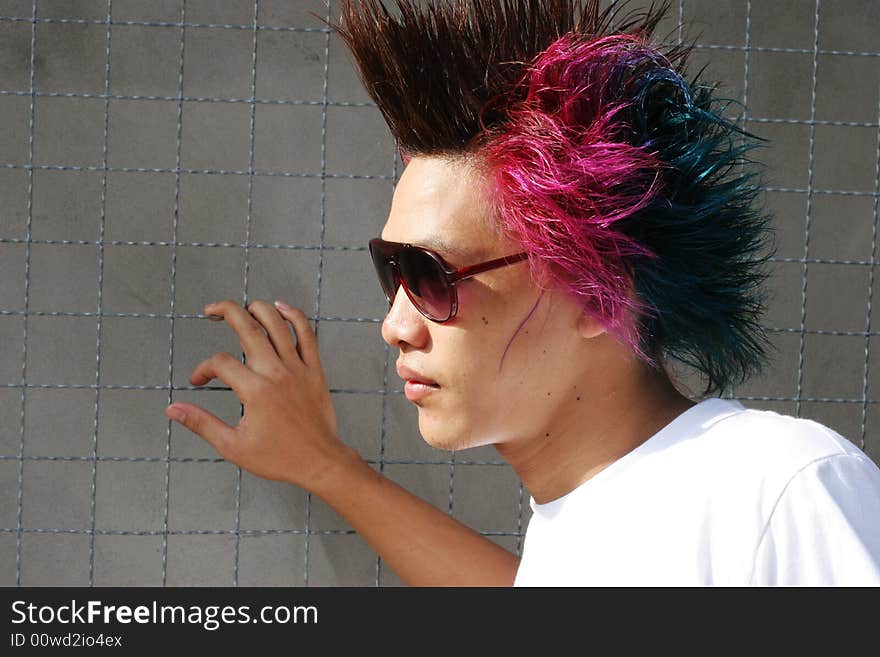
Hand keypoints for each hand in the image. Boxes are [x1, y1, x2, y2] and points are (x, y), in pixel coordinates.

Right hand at [164, 299, 347, 490]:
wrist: (319, 462)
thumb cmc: (279, 457)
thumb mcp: (233, 446)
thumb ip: (201, 423)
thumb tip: (173, 409)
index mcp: (255, 391)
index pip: (220, 363)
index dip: (203, 369)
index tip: (199, 381)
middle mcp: (276, 373)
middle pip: (248, 328)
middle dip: (226, 312)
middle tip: (211, 310)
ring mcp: (298, 368)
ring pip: (278, 324)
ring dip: (257, 309)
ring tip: (242, 308)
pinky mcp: (315, 370)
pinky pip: (307, 334)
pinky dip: (295, 316)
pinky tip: (281, 308)